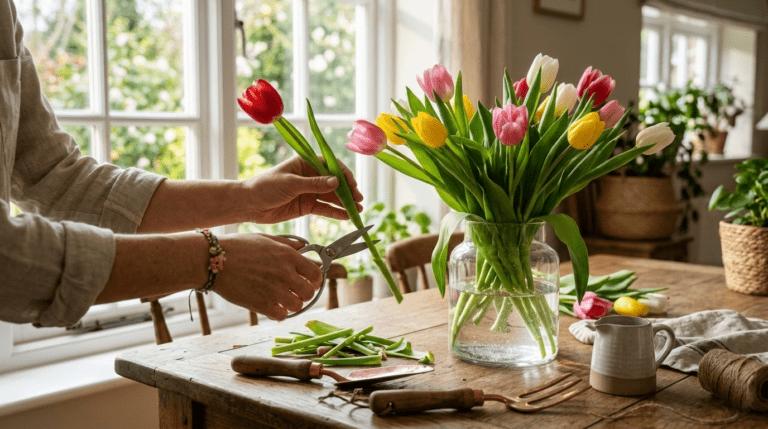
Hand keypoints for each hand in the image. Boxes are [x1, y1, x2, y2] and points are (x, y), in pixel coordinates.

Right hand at [213, 233, 322, 319]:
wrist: (212, 261)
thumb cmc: (236, 247)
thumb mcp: (265, 239)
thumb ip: (287, 244)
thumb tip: (303, 246)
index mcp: (288, 256)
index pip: (316, 274)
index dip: (315, 279)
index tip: (310, 281)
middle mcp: (284, 273)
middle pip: (309, 293)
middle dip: (305, 294)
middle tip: (296, 292)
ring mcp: (273, 290)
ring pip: (297, 306)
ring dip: (292, 305)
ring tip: (282, 300)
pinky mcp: (261, 305)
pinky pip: (281, 316)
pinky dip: (278, 313)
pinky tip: (272, 307)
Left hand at [245, 155, 363, 223]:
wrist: (249, 204)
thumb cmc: (266, 186)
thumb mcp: (291, 183)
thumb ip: (315, 184)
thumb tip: (336, 182)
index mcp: (306, 163)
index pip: (330, 166)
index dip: (344, 175)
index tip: (352, 186)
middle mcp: (310, 176)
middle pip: (334, 182)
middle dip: (348, 191)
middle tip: (358, 200)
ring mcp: (309, 191)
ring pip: (332, 197)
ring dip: (345, 203)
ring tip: (357, 210)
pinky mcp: (307, 206)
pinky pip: (325, 209)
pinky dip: (335, 213)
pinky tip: (346, 217)